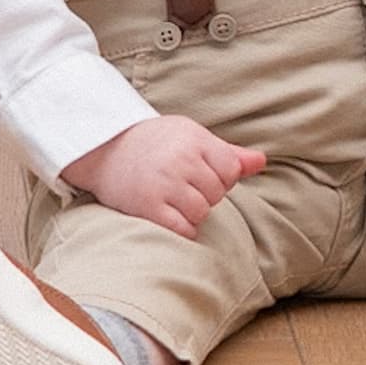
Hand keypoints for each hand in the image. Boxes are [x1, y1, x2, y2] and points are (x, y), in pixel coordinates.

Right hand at [60, 116, 267, 238]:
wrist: (104, 148)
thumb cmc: (156, 142)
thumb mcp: (192, 136)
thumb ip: (228, 152)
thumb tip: (261, 162)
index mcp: (195, 140)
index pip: (232, 169)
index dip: (221, 176)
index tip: (202, 173)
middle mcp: (181, 160)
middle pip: (217, 193)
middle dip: (206, 194)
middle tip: (183, 186)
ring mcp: (164, 184)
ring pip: (202, 212)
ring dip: (193, 212)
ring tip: (175, 199)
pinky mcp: (148, 207)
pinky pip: (183, 229)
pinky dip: (183, 228)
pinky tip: (171, 216)